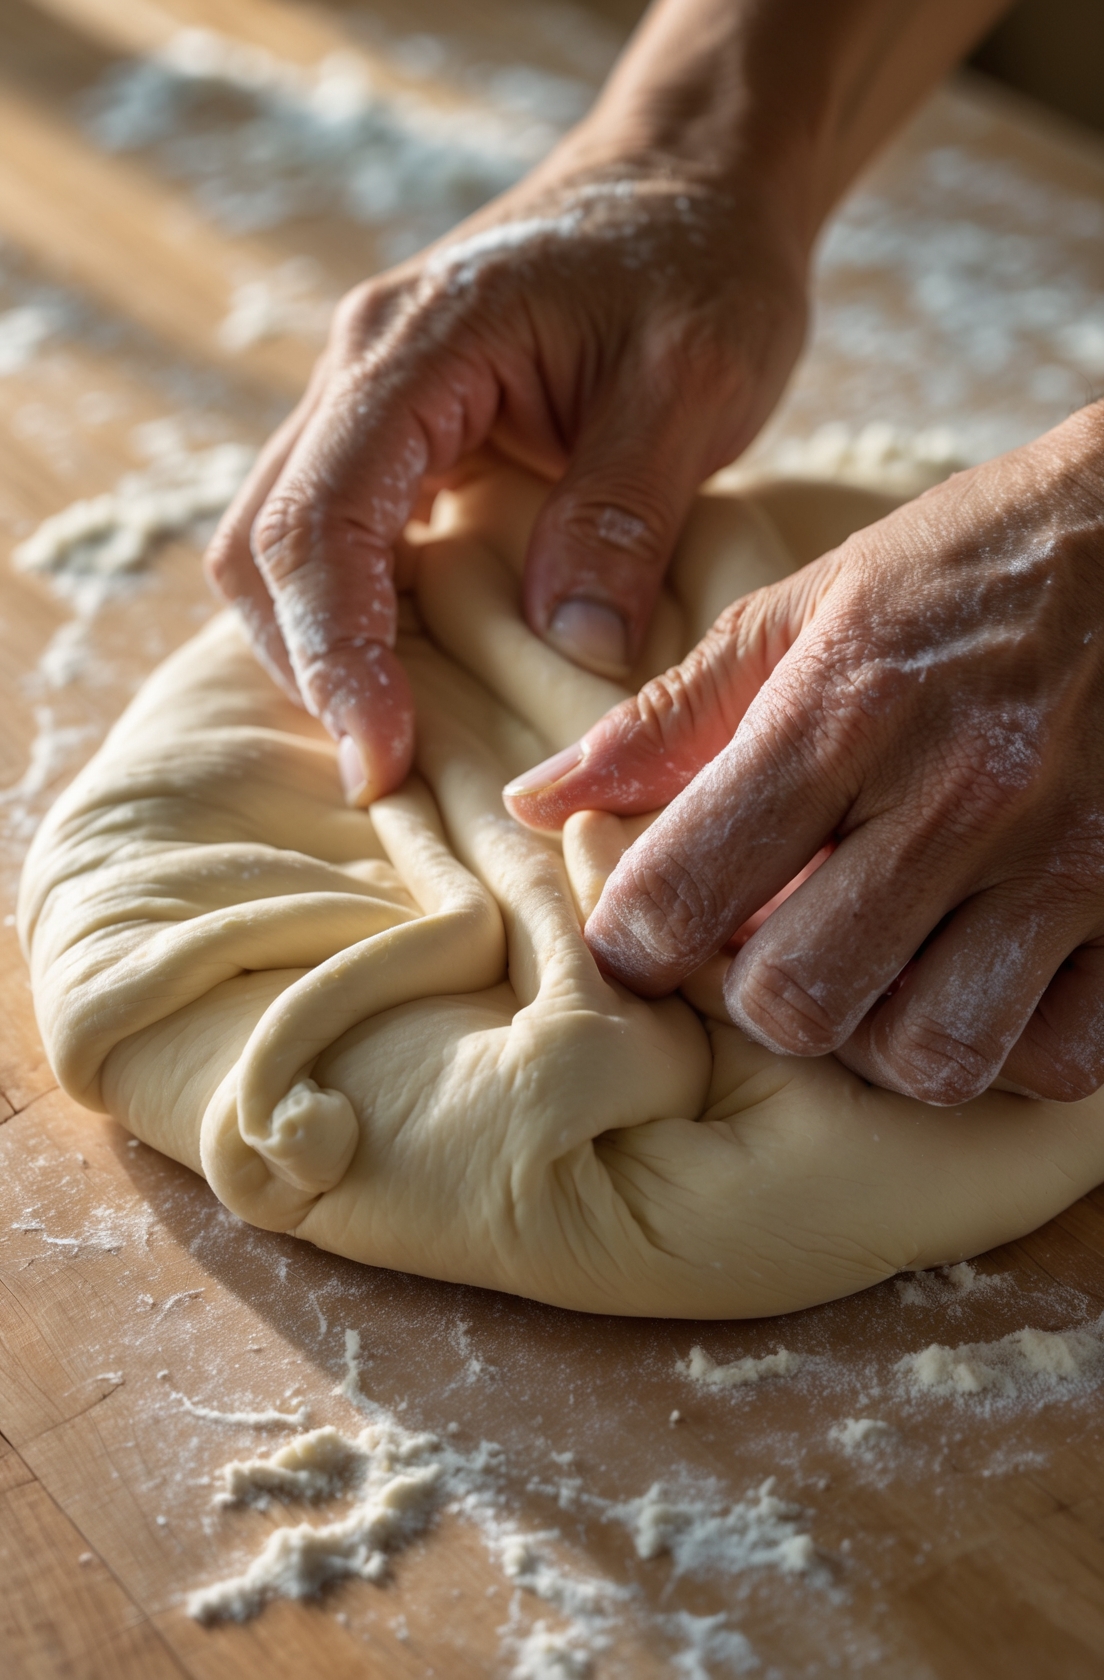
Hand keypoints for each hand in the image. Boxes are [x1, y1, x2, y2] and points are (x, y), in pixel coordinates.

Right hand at [204, 147, 806, 802]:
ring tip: (394, 745)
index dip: (336, 652)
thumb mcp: (694, 380)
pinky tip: (412, 680)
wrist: (688, 185)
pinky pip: (337, 543)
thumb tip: (572, 646)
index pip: (323, 517)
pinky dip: (355, 622)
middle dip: (309, 668)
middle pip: (265, 544)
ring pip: (280, 550)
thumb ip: (625, 510)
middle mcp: (362, 372)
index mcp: (417, 347)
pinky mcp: (398, 439)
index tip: (382, 758)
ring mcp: (368, 404)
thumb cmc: (698, 264)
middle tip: (386, 776)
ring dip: (319, 652)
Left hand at [506, 403, 1103, 1105]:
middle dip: (756, 1000)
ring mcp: (1065, 857)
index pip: (684, 891)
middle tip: (770, 949)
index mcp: (843, 708)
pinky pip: (1061, 1058)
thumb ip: (670, 715)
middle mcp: (955, 793)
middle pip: (797, 1002)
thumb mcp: (809, 604)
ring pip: (929, 1054)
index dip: (636, 942)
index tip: (649, 933)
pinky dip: (1005, 1048)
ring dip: (878, 1036)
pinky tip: (980, 982)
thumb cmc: (972, 564)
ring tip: (876, 973)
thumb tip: (537, 800)